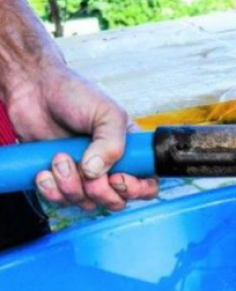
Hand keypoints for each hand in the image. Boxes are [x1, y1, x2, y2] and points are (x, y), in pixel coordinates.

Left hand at [10, 64, 157, 210]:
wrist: (33, 87)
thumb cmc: (74, 94)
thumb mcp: (106, 113)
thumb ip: (111, 144)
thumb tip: (96, 173)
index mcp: (129, 152)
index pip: (147, 185)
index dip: (136, 190)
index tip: (117, 178)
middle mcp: (109, 168)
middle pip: (117, 202)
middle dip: (100, 192)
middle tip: (86, 169)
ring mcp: (83, 176)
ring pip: (87, 203)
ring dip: (70, 186)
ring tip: (59, 157)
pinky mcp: (57, 179)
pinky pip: (60, 201)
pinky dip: (51, 190)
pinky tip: (44, 170)